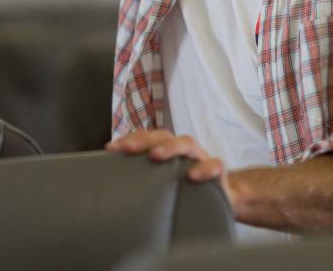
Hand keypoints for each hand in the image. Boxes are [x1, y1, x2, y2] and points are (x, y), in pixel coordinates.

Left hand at [106, 130, 231, 203]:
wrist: (220, 197)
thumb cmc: (184, 187)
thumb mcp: (162, 181)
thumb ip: (144, 177)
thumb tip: (112, 186)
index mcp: (167, 149)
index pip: (147, 137)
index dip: (130, 139)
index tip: (111, 149)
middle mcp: (182, 149)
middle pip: (163, 135)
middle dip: (144, 140)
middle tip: (126, 149)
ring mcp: (200, 157)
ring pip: (187, 143)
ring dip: (170, 147)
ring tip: (155, 156)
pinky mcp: (217, 172)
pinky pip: (214, 164)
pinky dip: (204, 168)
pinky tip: (192, 176)